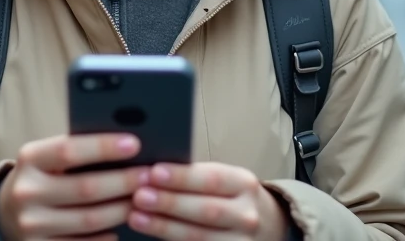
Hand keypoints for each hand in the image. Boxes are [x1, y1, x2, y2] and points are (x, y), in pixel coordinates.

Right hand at [0, 133, 148, 239]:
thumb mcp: (47, 158)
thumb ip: (77, 151)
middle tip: (149, 176)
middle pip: (85, 188)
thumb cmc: (41, 177)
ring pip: (89, 220)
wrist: (5, 213)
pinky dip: (106, 237)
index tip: (134, 144)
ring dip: (121, 210)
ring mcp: (31, 225)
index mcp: (30, 159)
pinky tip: (121, 226)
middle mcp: (26, 192)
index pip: (69, 150)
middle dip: (123, 182)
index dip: (103, 147)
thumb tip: (125, 146)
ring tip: (143, 200)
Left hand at [127, 162, 289, 240]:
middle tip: (139, 195)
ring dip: (164, 226)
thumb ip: (197, 177)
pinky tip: (153, 235)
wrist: (267, 227)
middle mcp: (246, 214)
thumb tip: (154, 171)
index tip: (154, 172)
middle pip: (205, 209)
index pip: (212, 179)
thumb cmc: (234, 199)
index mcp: (244, 184)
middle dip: (169, 202)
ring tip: (137, 216)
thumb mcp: (226, 181)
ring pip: (199, 236)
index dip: (182, 177)